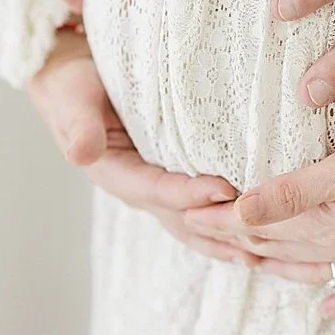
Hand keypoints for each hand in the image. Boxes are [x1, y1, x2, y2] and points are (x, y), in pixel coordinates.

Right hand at [27, 28, 257, 267]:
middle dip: (219, 229)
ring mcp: (155, 186)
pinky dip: (223, 222)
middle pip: (183, 217)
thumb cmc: (73, 85)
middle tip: (261, 235)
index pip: (159, 190)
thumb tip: (81, 152)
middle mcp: (138, 188)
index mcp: (116, 174)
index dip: (191, 194)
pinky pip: (199, 206)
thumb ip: (79, 125)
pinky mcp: (169, 175)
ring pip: (194, 221)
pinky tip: (254, 234)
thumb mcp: (73, 99)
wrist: (69, 80)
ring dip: (225, 238)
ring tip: (265, 254)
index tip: (226, 190)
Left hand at [182, 133, 334, 316]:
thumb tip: (240, 211)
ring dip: (278, 267)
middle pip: (282, 247)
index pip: (261, 222)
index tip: (186, 211)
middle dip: (238, 241)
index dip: (221, 217)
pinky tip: (324, 307)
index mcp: (331, 221)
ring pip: (316, 269)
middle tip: (201, 234)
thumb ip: (295, 191)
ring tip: (248, 263)